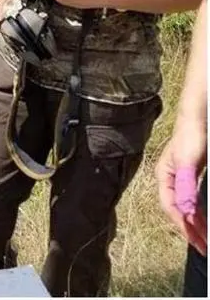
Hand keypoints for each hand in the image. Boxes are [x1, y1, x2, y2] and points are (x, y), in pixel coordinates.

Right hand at [155, 134, 206, 255]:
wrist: (197, 120)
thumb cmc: (190, 138)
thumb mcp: (188, 163)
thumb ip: (186, 186)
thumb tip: (186, 210)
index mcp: (164, 177)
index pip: (172, 208)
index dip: (184, 226)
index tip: (198, 241)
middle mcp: (169, 180)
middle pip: (178, 210)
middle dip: (191, 229)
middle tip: (204, 247)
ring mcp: (179, 179)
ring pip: (186, 206)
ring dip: (195, 223)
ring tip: (205, 238)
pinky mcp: (190, 176)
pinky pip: (192, 200)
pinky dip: (199, 212)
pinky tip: (204, 218)